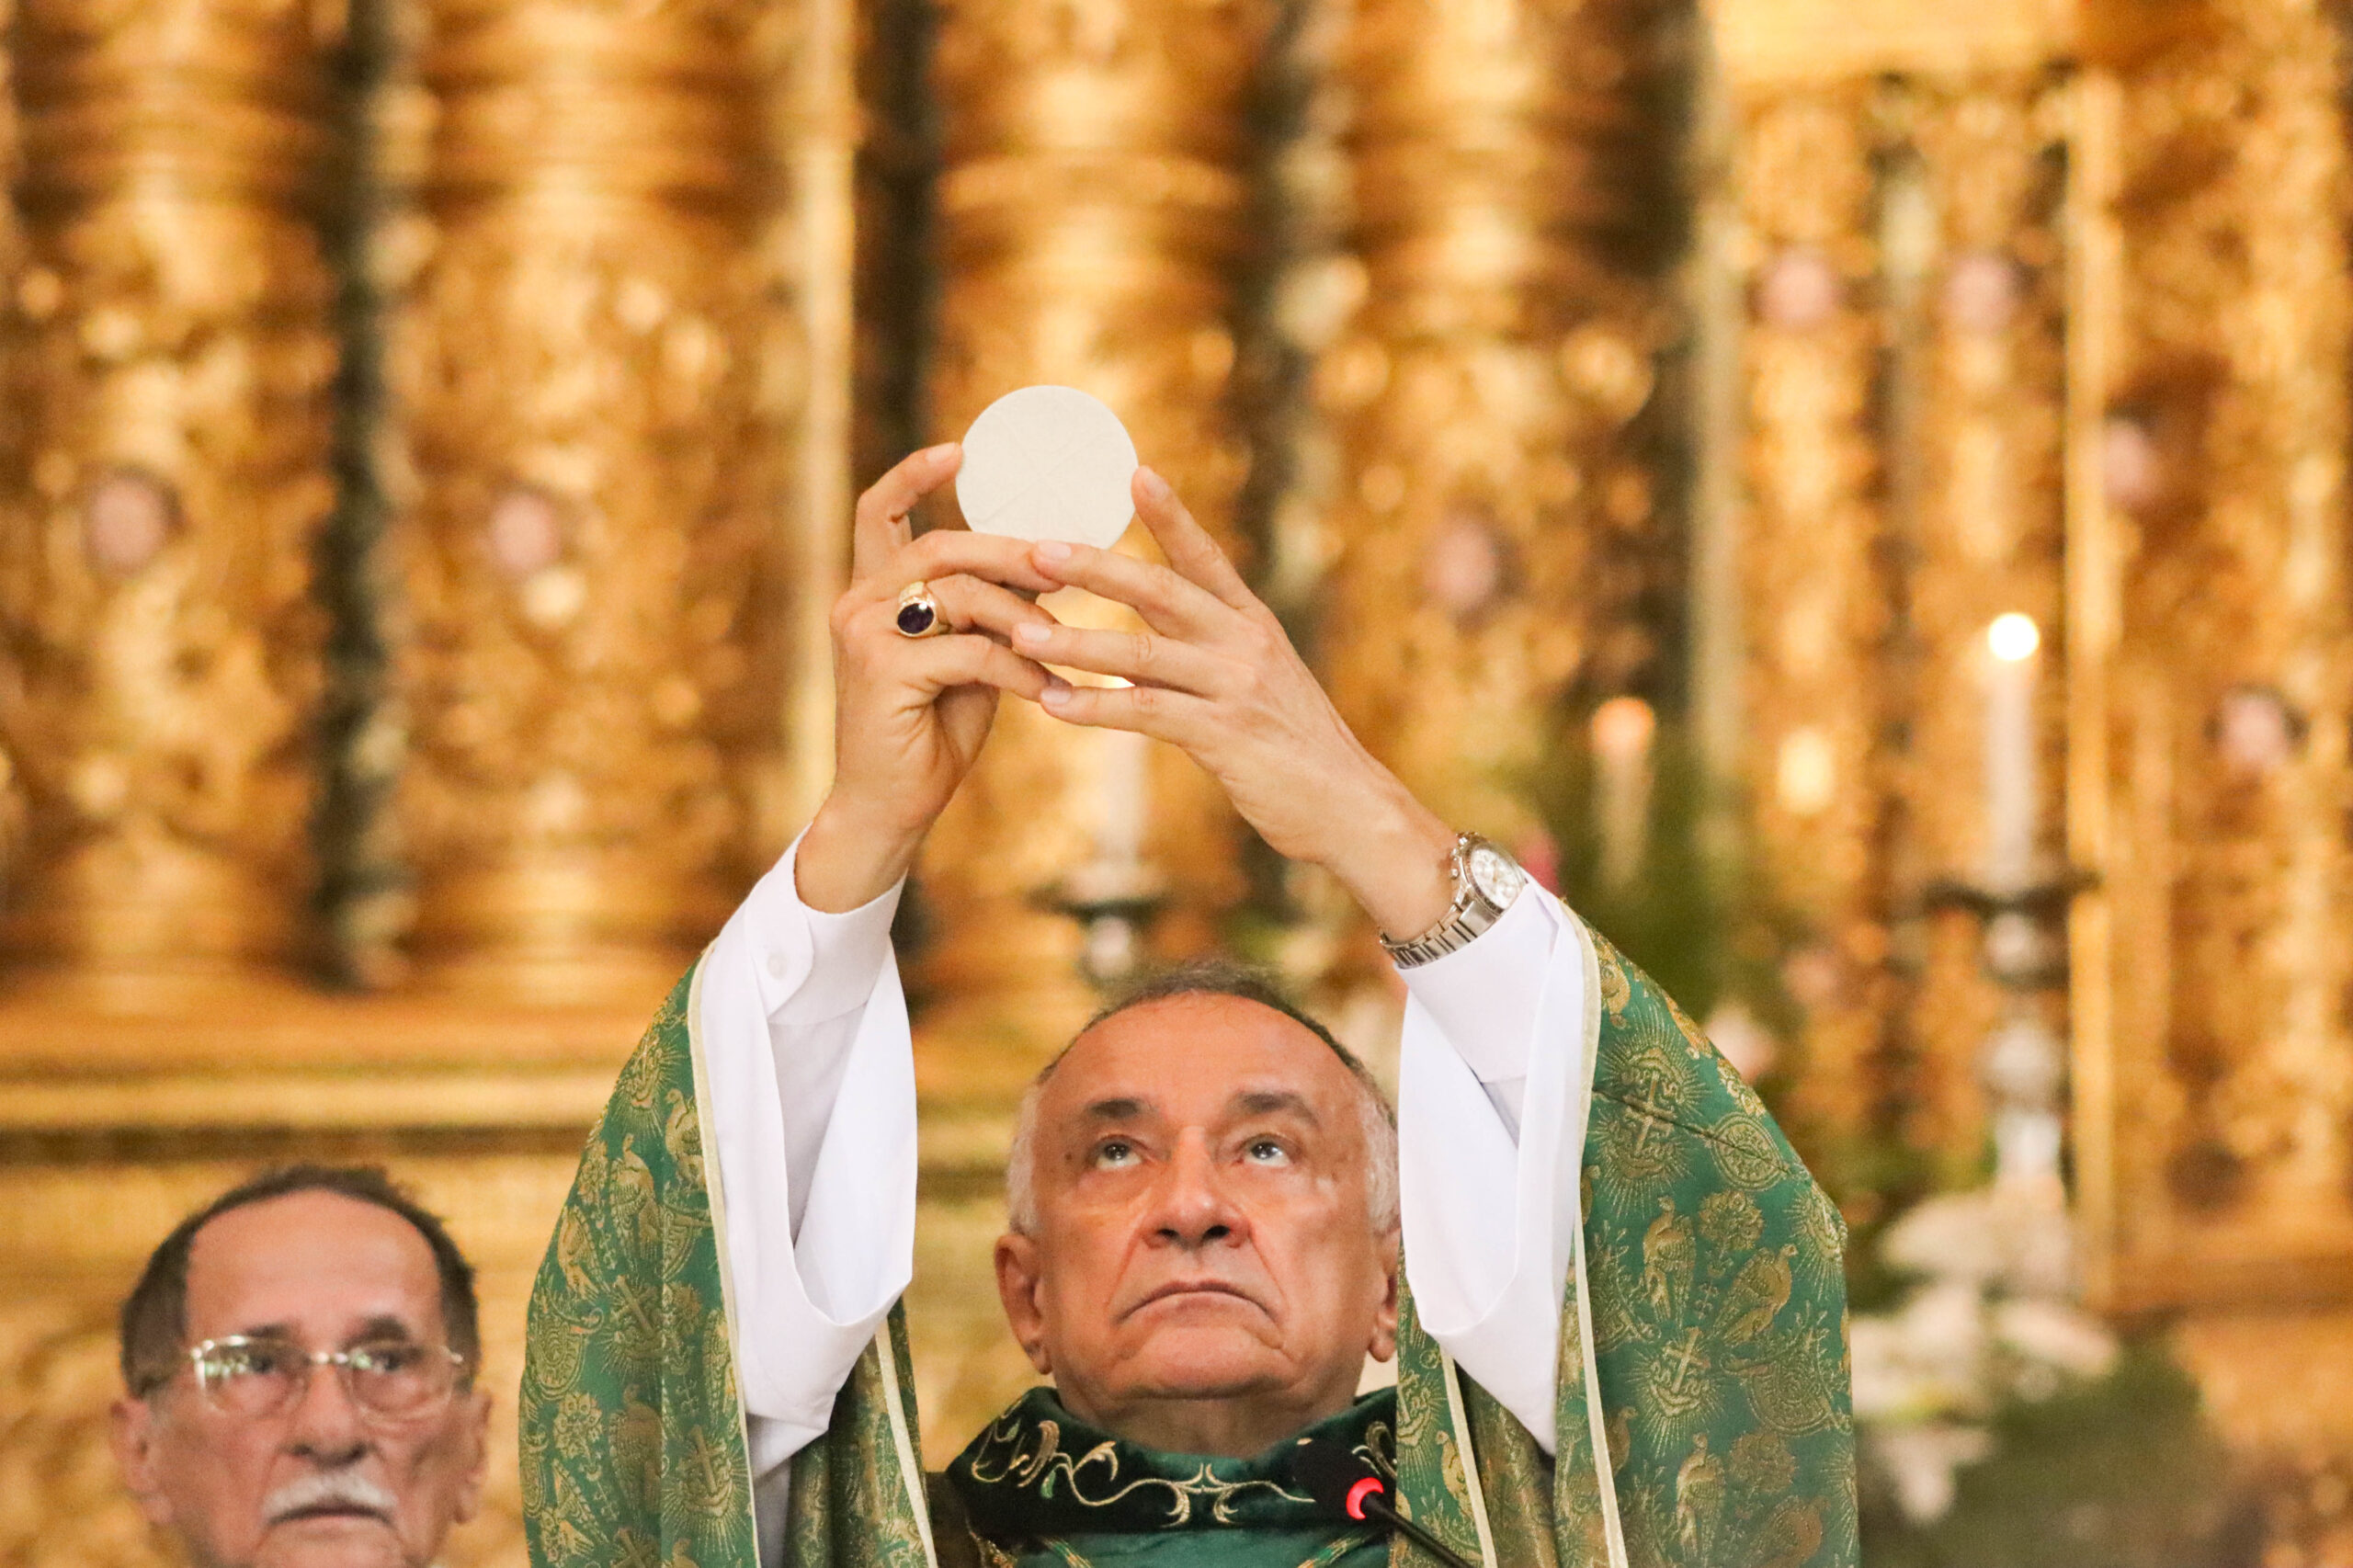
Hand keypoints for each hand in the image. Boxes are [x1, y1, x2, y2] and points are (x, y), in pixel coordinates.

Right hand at [797, 444, 1070, 911]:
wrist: (890, 808)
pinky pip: (970, 652)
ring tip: (1064, 643)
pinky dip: (1018, 670)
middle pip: (943, 547)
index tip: (960, 450)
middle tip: (1066, 567)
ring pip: (962, 595)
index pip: (878, 511)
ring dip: (1026, 618)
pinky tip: (1046, 690)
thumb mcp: (962, 657)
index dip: (915, 475)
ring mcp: (864, 635)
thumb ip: (983, 611)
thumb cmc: (932, 731)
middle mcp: (859, 603)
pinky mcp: (882, 673)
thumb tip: (1043, 565)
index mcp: (872, 592)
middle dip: (1013, 553)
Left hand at [1014, 467, 1457, 939]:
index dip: (1170, 515)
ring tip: (1019, 635)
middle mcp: (1246, 644)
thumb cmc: (1297, 751)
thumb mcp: (1261, 685)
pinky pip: (1146, 714)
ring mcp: (1237, 688)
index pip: (1206, 557)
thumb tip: (1150, 635)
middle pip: (1160, 591)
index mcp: (1254, 624)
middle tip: (1035, 550)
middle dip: (1093, 568)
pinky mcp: (1224, 737)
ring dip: (1075, 644)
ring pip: (1141, 654)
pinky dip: (1095, 708)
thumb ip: (1210, 653)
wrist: (1349, 808)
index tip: (1134, 472)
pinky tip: (1053, 705)